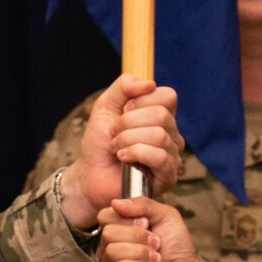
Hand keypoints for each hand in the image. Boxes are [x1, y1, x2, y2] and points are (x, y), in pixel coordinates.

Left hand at [60, 77, 183, 226]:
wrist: (90, 175)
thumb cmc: (100, 143)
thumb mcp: (106, 106)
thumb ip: (124, 86)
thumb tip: (150, 84)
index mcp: (162, 116)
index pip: (168, 96)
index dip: (141, 101)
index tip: (123, 112)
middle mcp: (172, 135)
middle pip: (162, 115)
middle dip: (129, 122)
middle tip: (114, 134)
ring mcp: (172, 156)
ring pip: (159, 136)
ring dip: (128, 139)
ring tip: (115, 149)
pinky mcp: (168, 177)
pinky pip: (159, 157)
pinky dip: (136, 153)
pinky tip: (123, 159)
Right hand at [97, 196, 199, 261]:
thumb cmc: (177, 247)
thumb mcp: (165, 216)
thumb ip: (143, 204)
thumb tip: (115, 202)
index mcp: (119, 228)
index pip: (105, 216)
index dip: (126, 218)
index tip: (146, 224)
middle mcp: (110, 247)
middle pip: (108, 233)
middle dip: (137, 237)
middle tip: (156, 244)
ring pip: (110, 252)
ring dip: (139, 253)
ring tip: (156, 259)